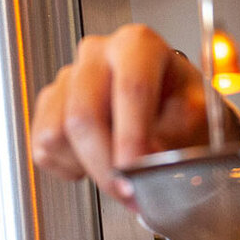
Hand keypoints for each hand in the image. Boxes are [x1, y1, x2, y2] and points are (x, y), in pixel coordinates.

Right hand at [32, 24, 221, 206]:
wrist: (173, 111)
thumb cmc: (184, 108)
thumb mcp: (195, 118)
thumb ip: (171, 139)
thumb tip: (142, 168)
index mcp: (137, 45)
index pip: (131, 88)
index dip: (131, 137)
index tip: (134, 171)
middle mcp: (96, 54)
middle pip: (83, 115)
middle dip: (104, 165)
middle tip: (129, 193)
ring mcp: (67, 78)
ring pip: (57, 134)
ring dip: (88, 166)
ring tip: (119, 168)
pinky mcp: (48, 106)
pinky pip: (44, 147)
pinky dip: (70, 167)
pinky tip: (98, 159)